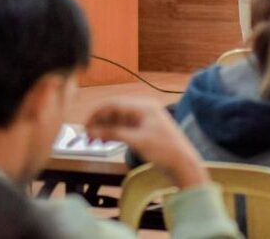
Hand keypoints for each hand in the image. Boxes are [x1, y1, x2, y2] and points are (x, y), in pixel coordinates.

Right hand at [85, 98, 208, 187]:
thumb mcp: (137, 140)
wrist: (183, 165)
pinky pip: (124, 129)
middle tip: (87, 135)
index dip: (97, 114)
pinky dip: (114, 133)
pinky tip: (104, 140)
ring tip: (93, 140)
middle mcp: (144, 110)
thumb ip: (114, 133)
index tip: (85, 126)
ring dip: (106, 128)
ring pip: (119, 121)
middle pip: (115, 111)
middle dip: (100, 122)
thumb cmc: (164, 150)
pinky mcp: (144, 132)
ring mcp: (144, 121)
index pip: (114, 104)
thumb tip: (92, 131)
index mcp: (144, 107)